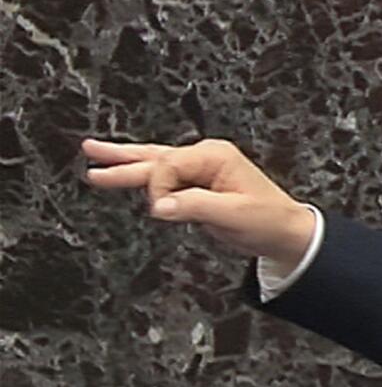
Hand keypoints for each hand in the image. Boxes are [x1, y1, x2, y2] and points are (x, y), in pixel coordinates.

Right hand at [81, 137, 315, 272]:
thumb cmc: (268, 220)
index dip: (157, 188)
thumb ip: (194, 207)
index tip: (160, 209)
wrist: (286, 232)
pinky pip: (163, 177)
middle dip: (121, 158)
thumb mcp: (232, 215)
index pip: (167, 166)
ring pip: (155, 163)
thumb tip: (159, 205)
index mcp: (214, 156)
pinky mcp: (198, 185)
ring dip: (125, 161)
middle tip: (91, 154)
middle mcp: (206, 157)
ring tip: (95, 155)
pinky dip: (141, 176)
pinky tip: (123, 173)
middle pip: (155, 157)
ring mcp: (201, 170)